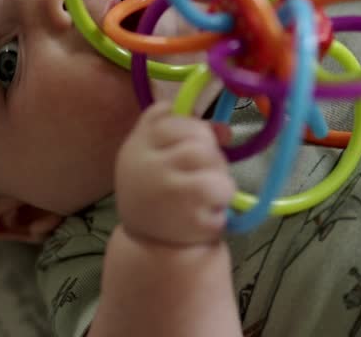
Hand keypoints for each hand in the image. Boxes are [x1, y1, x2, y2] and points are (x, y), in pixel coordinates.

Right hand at [115, 102, 235, 245]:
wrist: (150, 247)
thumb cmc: (157, 195)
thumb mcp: (157, 159)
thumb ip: (183, 134)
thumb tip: (226, 130)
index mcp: (135, 147)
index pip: (167, 114)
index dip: (190, 128)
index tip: (190, 149)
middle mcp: (146, 163)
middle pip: (197, 135)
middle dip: (209, 152)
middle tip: (200, 175)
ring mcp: (166, 187)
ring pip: (211, 157)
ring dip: (218, 174)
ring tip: (206, 192)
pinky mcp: (188, 211)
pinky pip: (222, 186)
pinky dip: (224, 195)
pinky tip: (210, 208)